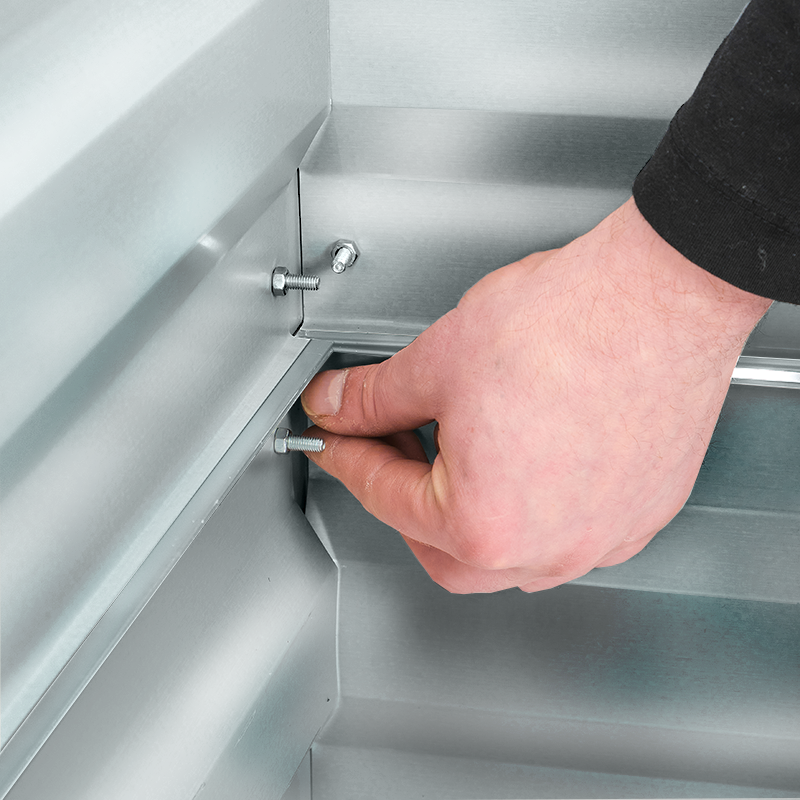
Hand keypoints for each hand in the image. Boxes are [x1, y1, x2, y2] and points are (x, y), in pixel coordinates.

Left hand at [301, 198, 770, 592]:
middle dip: (404, 500)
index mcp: (486, 524)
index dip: (350, 459)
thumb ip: (373, 397)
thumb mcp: (439, 359)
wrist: (663, 295)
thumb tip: (341, 406)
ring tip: (455, 451)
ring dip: (468, 510)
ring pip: (507, 553)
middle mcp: (549, 549)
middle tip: (389, 449)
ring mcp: (602, 538)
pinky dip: (526, 506)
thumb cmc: (574, 324)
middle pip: (442, 550)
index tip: (338, 441)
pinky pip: (563, 532)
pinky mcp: (639, 515)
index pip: (387, 500)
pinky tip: (518, 460)